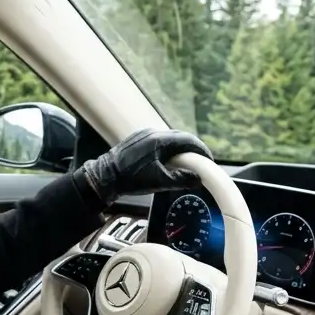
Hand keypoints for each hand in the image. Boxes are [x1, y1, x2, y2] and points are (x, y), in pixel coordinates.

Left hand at [79, 129, 212, 204]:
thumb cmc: (130, 179)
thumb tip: (198, 180)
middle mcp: (153, 133)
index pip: (189, 141)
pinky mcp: (137, 139)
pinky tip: (169, 160)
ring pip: (169, 138)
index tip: (209, 160)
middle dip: (193, 149)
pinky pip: (159, 140)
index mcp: (160, 140)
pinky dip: (168, 148)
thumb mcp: (159, 182)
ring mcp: (144, 134)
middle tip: (201, 162)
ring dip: (180, 149)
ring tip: (187, 162)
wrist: (105, 177)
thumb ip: (181, 179)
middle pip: (180, 137)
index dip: (202, 150)